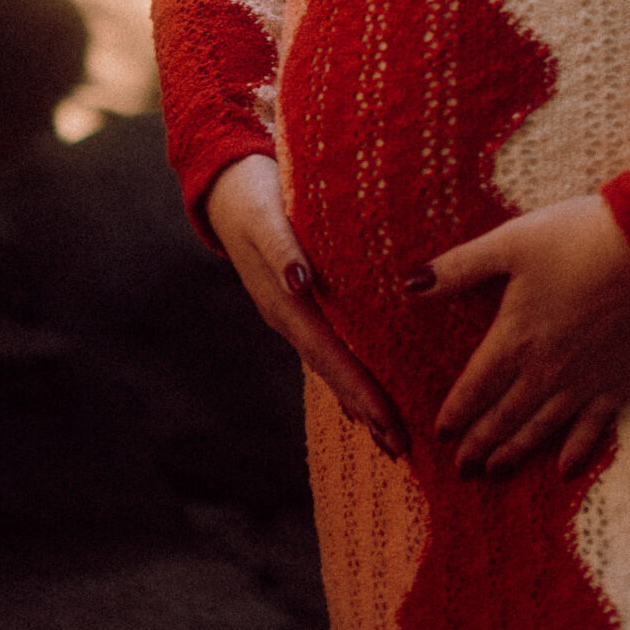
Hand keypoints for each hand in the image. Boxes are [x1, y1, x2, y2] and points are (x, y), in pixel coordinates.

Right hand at [207, 154, 407, 460]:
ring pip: (331, 364)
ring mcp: (291, 312)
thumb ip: (283, 249)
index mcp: (285, 304)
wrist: (226, 180)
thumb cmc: (254, 192)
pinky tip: (364, 388)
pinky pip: (328, 345)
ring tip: (389, 434)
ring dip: (359, 399)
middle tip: (402, 449)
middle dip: (366, 410)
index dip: (360, 392)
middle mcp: (288, 316)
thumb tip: (300, 283)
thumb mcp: (266, 215)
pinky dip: (347, 372)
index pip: (331, 357)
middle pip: (333, 372)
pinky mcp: (297, 299)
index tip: (391, 424)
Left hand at [414, 193, 629, 479]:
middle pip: (505, 415)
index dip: (456, 411)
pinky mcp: (617, 380)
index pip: (476, 385)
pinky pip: (592, 427)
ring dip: (516, 451)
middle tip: (462, 468)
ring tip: (496, 471)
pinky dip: (576, 451)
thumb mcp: (509, 243)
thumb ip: (459, 268)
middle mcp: (545, 370)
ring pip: (541, 427)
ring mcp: (583, 380)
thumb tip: (409, 284)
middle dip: (479, 442)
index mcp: (514, 337)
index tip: (441, 432)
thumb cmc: (575, 238)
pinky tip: (565, 470)